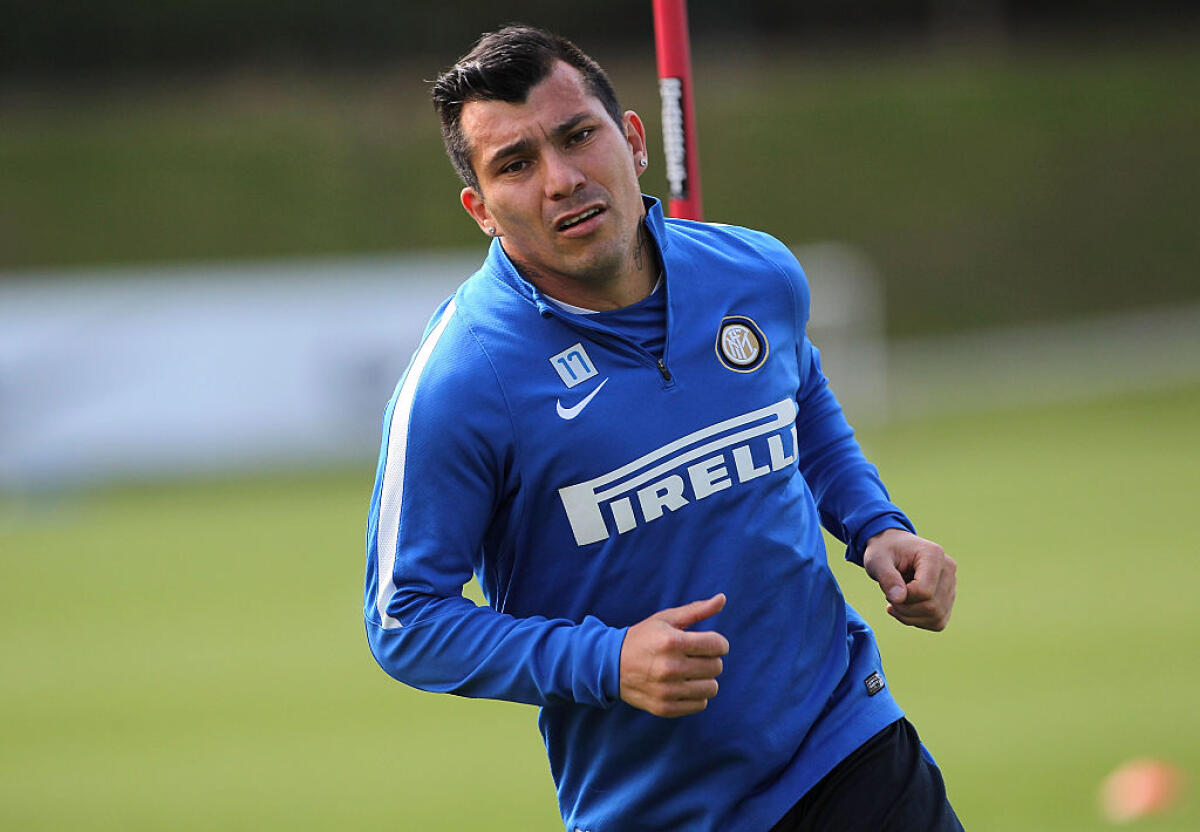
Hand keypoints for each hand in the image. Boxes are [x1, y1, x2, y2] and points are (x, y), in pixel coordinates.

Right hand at [619, 593, 729, 717]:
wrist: (611, 665)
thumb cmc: (643, 638)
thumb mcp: (666, 619)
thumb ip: (697, 610)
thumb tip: (722, 599)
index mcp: (671, 642)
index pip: (717, 645)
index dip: (718, 643)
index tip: (709, 643)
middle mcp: (670, 667)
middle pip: (716, 667)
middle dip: (711, 659)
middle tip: (695, 656)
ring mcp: (667, 690)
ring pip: (712, 688)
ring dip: (705, 678)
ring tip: (690, 671)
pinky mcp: (665, 707)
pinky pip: (701, 704)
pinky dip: (697, 695)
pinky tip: (684, 685)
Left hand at [862, 528, 956, 630]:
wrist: (892, 548)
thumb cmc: (884, 552)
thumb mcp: (877, 560)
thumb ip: (886, 577)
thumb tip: (898, 599)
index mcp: (934, 554)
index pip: (924, 591)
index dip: (903, 598)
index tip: (889, 589)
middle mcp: (948, 569)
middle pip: (932, 607)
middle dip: (905, 609)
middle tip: (890, 597)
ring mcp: (951, 584)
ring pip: (936, 617)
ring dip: (910, 617)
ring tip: (896, 602)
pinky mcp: (948, 598)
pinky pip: (938, 622)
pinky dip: (918, 621)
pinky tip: (905, 609)